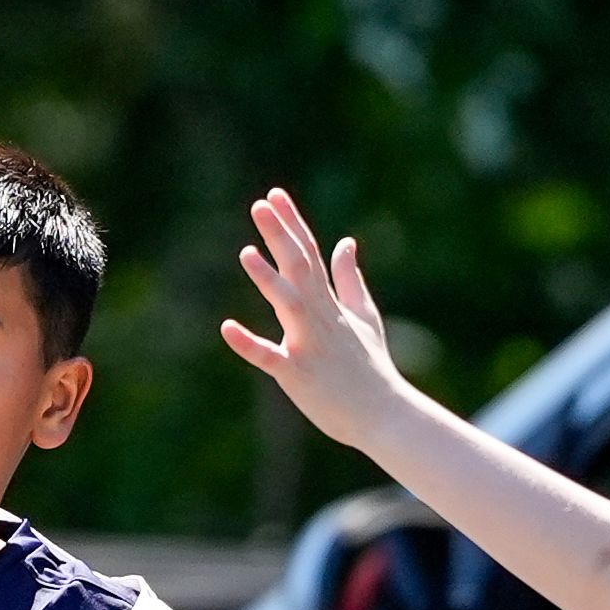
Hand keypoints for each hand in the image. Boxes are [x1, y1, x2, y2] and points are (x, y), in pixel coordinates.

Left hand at [216, 187, 416, 456]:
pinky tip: (226, 327)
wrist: (383, 414)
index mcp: (331, 303)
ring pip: (287, 304)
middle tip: (261, 204)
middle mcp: (320, 317)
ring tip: (247, 252)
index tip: (275, 195)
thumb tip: (345, 241)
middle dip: (280, 235)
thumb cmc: (371, 368)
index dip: (292, 223)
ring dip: (268, 279)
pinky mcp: (296, 374)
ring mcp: (308, 344)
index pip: (310, 253)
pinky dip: (248, 344)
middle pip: (299, 268)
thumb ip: (349, 279)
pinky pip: (269, 357)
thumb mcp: (365, 315)